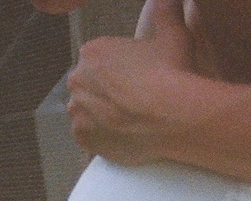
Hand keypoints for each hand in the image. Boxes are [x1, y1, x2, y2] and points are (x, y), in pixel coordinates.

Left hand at [66, 0, 196, 163]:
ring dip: (102, 113)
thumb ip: (166, 10)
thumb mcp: (173, 34)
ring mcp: (76, 111)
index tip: (137, 78)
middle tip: (134, 99)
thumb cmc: (171, 73)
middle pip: (90, 86)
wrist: (171, 117)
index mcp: (92, 52)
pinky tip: (121, 132)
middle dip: (107, 91)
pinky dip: (101, 134)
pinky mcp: (81, 138)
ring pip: (87, 111)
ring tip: (129, 118)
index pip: (100, 61)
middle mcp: (77, 80)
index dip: (120, 71)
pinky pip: (88, 134)